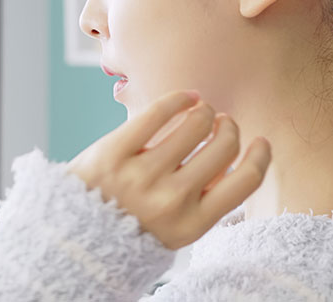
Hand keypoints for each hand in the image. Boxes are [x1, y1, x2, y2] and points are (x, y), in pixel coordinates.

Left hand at [65, 90, 271, 249]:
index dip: (261, 155)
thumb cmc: (133, 225)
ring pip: (197, 123)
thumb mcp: (176, 229)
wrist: (72, 234)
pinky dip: (180, 98)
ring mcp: (141, 176)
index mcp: (191, 225)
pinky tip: (186, 98)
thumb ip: (207, 199)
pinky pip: (160, 111)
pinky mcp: (113, 151)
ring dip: (205, 111)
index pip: (246, 182)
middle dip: (229, 128)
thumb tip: (237, 153)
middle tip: (221, 124)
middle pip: (225, 146)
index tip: (260, 141)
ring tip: (200, 112)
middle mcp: (170, 201)